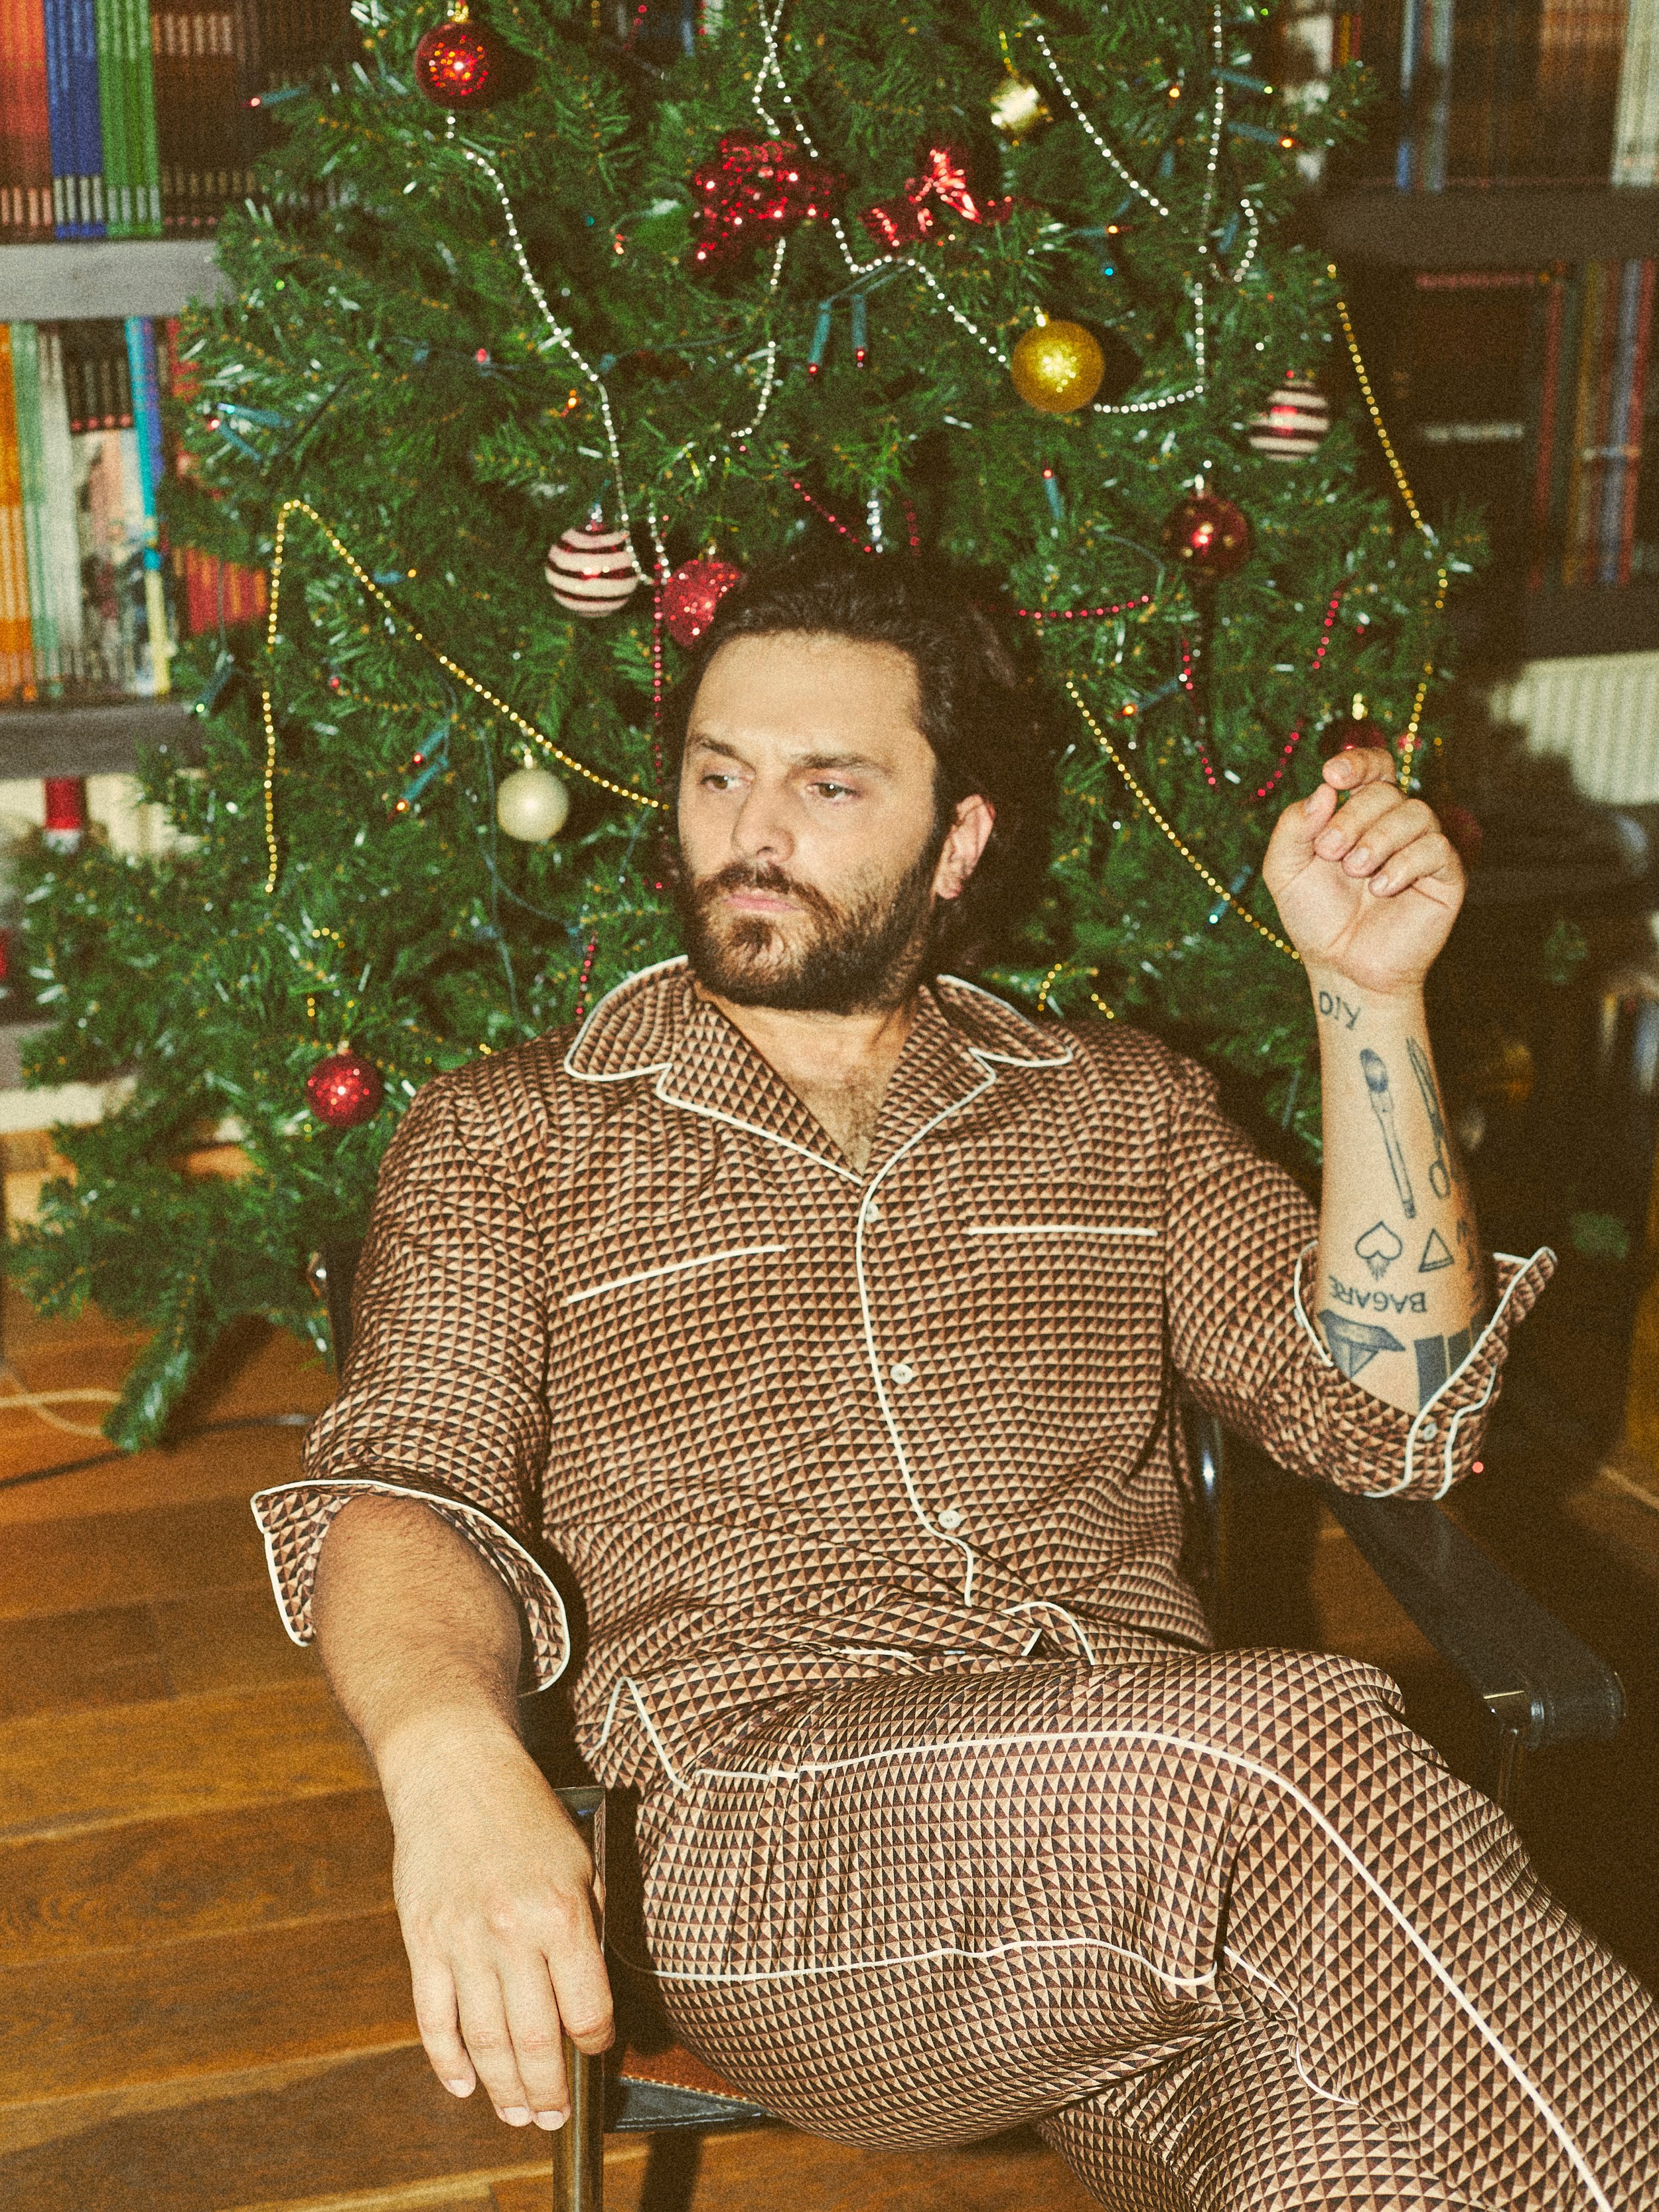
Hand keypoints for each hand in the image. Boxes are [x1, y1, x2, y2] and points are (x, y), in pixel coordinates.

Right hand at [383, 1720, 613, 2128]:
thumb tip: (592, 1995)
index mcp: (562, 1911)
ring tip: (518, 2113)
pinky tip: (464, 2085)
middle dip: (548, 2088)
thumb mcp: (580, 1859)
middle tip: (554, 2116)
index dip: (594, 2043)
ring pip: (485, 2040)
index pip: (587, 2007)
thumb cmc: (527, 1814)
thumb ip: (588, 1925)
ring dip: (503, 2089)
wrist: (456, 1771)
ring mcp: (461, 1940)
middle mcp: (513, 1932)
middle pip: (535, 2039)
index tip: (594, 2052)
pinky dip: (448, 2061)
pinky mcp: (422, 1940)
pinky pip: (433, 2018)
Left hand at [1263, 747, 1463, 998]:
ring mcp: (1422, 848)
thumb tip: (1324, 789)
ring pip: (1416, 812)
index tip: (1333, 775)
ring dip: (1378, 839)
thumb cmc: (1316, 918)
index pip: (1373, 768)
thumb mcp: (1285, 870)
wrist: (1342, 967)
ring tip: (1356, 872)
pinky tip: (1382, 888)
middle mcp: (1394, 825)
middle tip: (1331, 852)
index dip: (1358, 761)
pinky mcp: (1445, 876)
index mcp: (1359, 815)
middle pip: (1386, 790)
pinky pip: (1436, 848)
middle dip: (1353, 816)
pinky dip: (1404, 864)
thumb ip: (1293, 827)